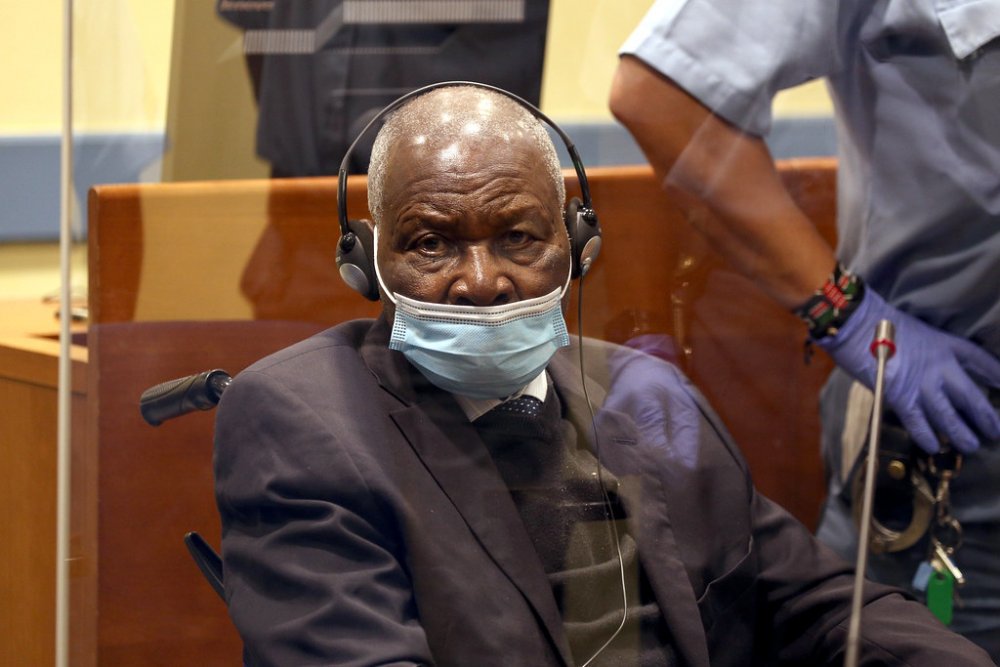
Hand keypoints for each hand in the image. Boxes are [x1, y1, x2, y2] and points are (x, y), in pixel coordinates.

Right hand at [816, 289, 999, 452]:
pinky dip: (926, 436)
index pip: (980, 360)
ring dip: (961, 433)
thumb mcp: (918, 332)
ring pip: (948, 416)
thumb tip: (935, 371)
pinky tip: (934, 446)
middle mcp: (940, 367)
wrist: (858, 326)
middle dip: (986, 416)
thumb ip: (929, 353)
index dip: (996, 374)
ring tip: (971, 445)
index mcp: (946, 345)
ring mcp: (921, 384)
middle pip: (970, 397)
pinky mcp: (900, 397)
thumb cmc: (883, 326)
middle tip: (996, 431)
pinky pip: (918, 423)